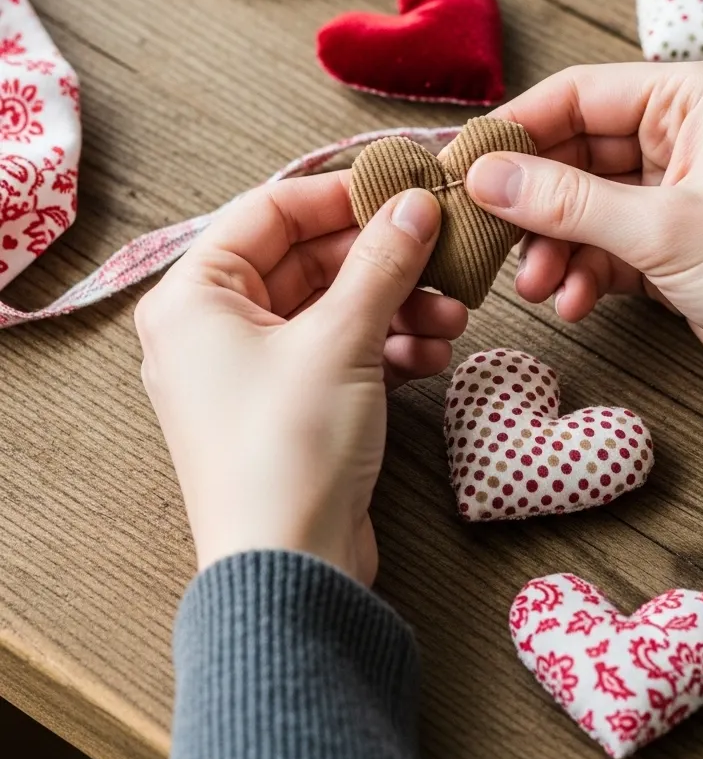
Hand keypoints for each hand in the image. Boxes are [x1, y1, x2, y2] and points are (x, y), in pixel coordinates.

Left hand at [135, 172, 465, 584]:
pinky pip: (337, 353)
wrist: (290, 572)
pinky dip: (385, 348)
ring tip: (452, 317)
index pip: (270, 211)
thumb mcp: (342, 339)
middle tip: (444, 250)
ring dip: (395, 306)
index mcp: (194, 297)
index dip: (341, 195)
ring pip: (330, 309)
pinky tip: (433, 358)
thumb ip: (381, 262)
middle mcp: (210, 329)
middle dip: (382, 260)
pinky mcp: (285, 409)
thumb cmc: (288, 450)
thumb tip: (414, 205)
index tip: (403, 186)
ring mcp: (248, 373)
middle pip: (306, 261)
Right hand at [466, 60, 702, 396]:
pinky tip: (572, 302)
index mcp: (695, 99)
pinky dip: (582, 273)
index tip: (462, 166)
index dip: (516, 130)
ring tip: (534, 285)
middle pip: (574, 153)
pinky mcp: (677, 245)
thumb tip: (485, 176)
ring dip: (552, 246)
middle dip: (532, 204)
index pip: (578, 94)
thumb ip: (567, 202)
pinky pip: (607, 246)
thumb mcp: (663, 231)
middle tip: (487, 236)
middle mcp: (686, 135)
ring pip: (585, 205)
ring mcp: (681, 191)